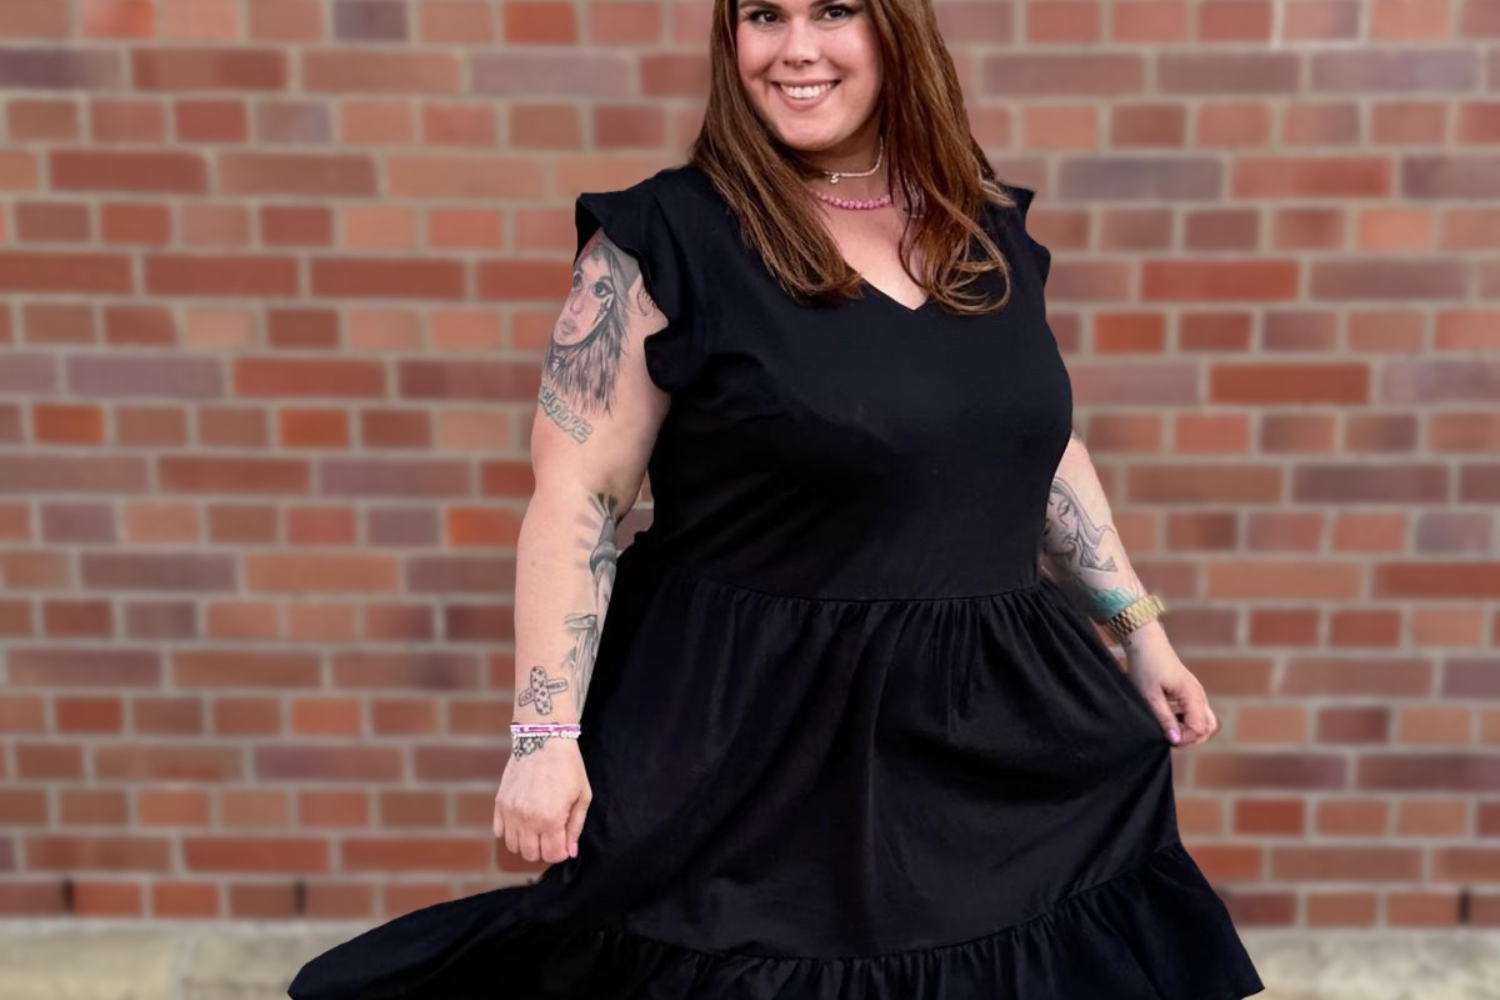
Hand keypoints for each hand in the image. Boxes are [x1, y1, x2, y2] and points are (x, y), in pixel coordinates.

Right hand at [493, 735, 591, 863]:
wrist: (543, 739)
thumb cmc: (568, 766)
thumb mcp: (582, 796)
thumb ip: (575, 827)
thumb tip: (571, 851)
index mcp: (551, 818)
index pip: (553, 854)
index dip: (561, 852)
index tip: (564, 843)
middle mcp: (527, 819)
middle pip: (531, 855)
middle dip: (544, 850)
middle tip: (551, 836)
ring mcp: (511, 811)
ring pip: (513, 846)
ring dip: (526, 843)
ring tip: (537, 829)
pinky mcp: (500, 803)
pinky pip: (499, 832)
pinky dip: (509, 832)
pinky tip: (522, 821)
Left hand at [1121, 627, 1218, 747]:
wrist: (1146, 643)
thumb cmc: (1146, 666)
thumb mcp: (1150, 696)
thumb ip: (1164, 718)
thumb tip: (1175, 739)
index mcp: (1192, 695)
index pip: (1199, 728)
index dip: (1184, 738)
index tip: (1166, 738)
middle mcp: (1200, 695)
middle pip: (1208, 727)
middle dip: (1191, 737)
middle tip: (1169, 736)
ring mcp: (1197, 693)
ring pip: (1204, 721)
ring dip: (1189, 730)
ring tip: (1168, 728)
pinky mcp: (1190, 692)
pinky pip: (1197, 713)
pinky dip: (1187, 721)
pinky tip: (1170, 719)